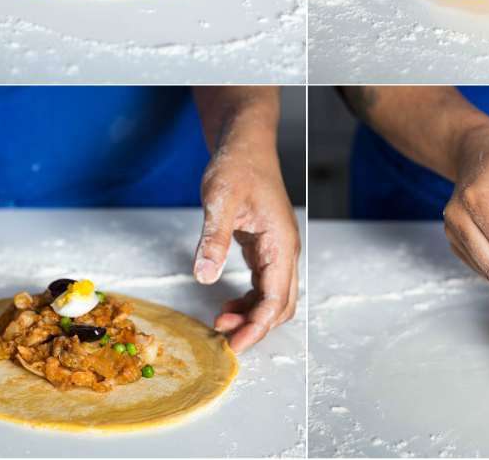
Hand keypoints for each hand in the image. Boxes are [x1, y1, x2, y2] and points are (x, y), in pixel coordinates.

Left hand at [193, 143, 300, 352]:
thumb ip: (214, 239)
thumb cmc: (237, 166)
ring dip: (252, 316)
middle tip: (222, 337)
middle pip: (281, 305)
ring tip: (220, 322)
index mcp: (280, 242)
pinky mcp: (266, 248)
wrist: (246, 144)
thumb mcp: (219, 199)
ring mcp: (277, 250)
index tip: (233, 345)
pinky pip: (264, 285)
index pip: (275, 299)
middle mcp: (284, 250)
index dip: (256, 326)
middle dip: (256, 327)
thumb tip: (204, 277)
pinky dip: (249, 302)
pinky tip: (226, 304)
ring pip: (274, 297)